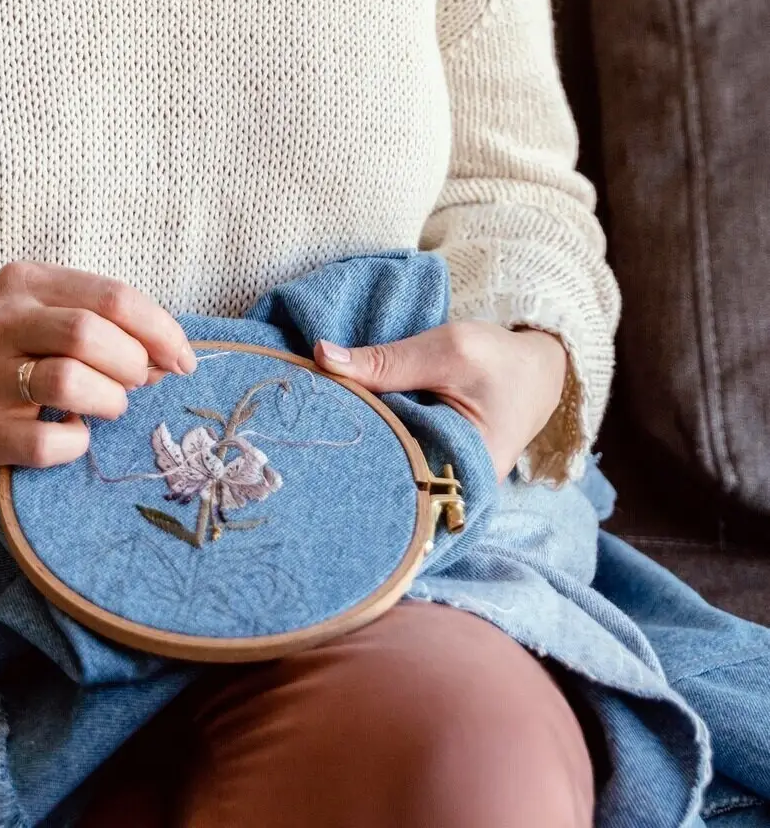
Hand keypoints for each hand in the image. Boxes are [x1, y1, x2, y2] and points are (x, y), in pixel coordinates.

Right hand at [0, 261, 197, 478]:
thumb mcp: (37, 311)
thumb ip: (98, 321)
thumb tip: (167, 357)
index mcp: (26, 282)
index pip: (113, 296)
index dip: (161, 330)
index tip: (182, 358)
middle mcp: (2, 321)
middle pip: (92, 334)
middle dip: (133, 364)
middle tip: (135, 383)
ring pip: (70, 381)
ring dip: (109, 401)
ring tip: (107, 408)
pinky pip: (47, 441)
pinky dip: (75, 443)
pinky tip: (72, 436)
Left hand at [313, 321, 567, 480]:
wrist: (538, 366)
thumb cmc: (500, 360)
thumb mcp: (447, 350)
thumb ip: (386, 360)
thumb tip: (321, 357)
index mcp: (465, 478)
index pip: (392, 476)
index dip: (349, 456)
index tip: (309, 432)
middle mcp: (451, 490)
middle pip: (384, 474)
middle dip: (346, 449)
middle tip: (302, 426)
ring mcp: (442, 478)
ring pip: (386, 461)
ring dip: (358, 438)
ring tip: (313, 423)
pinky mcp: (432, 459)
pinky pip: (395, 450)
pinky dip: (374, 432)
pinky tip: (344, 417)